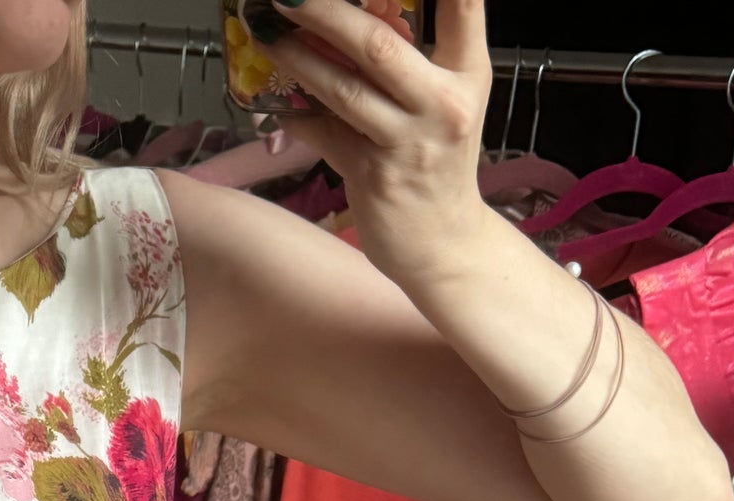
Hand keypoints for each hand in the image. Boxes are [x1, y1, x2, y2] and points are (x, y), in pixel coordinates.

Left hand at [260, 0, 493, 284]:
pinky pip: (325, 135)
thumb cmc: (438, 163)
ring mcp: (407, 142)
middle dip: (325, 12)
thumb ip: (411, 60)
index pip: (464, 4)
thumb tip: (344, 18)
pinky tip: (277, 102)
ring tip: (264, 32)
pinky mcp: (373, 177)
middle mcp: (443, 103)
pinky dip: (297, 116)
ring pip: (344, 89)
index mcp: (469, 72)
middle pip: (379, 44)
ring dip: (297, 58)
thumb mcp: (443, 101)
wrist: (444, 244)